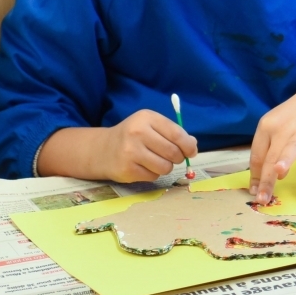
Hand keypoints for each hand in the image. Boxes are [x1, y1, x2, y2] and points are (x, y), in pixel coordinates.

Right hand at [36, 110, 196, 181]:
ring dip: (165, 167)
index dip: (188, 145)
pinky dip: (152, 174)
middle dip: (177, 158)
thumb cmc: (133, 137)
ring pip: (165, 167)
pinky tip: (142, 167)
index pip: (177, 134)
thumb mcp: (151, 127)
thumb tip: (193, 146)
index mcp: (147, 118)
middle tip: (171, 157)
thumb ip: (173, 134)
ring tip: (155, 161)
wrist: (103, 149)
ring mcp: (131, 152)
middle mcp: (138, 133)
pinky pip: (153, 176)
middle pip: (173, 152)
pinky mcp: (127, 169)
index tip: (191, 151)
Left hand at [248, 79, 295, 203]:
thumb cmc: (291, 120)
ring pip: (291, 146)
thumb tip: (269, 179)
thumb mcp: (275, 130)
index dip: (255, 176)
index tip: (254, 193)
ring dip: (285, 159)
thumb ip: (270, 153)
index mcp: (266, 127)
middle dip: (267, 179)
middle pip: (271, 156)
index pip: (257, 155)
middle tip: (263, 199)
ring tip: (279, 172)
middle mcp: (281, 127)